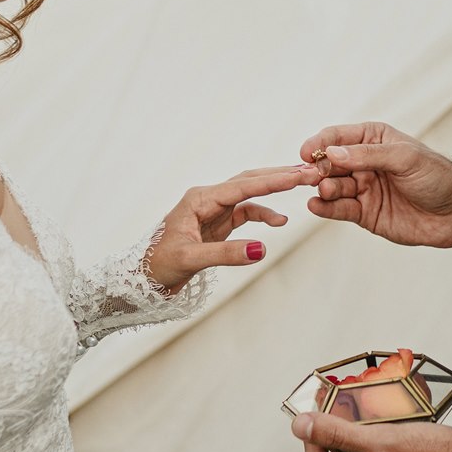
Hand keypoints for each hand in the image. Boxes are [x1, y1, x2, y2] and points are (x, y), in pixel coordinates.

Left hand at [146, 164, 320, 292]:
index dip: (271, 181)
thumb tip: (262, 248)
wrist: (143, 279)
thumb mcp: (191, 259)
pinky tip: (279, 221)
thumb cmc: (158, 264)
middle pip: (248, 181)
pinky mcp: (218, 224)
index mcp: (198, 199)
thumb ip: (226, 254)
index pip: (241, 186)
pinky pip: (246, 213)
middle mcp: (207, 199)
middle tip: (308, 172)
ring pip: (250, 194)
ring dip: (274, 192)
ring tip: (302, 186)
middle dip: (278, 176)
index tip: (296, 174)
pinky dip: (263, 215)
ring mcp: (214, 210)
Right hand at [299, 121, 451, 252]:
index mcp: (372, 139)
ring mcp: (362, 188)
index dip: (319, 143)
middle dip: (317, 168)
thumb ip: (368, 156)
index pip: (337, 136)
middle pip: (329, 162)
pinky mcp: (363, 213)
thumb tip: (333, 152)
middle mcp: (362, 162)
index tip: (307, 152)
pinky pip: (338, 209)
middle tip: (310, 175)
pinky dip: (325, 208)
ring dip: (323, 187)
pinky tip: (316, 206)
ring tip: (325, 189)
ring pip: (331, 186)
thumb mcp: (405, 159)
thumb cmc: (437, 178)